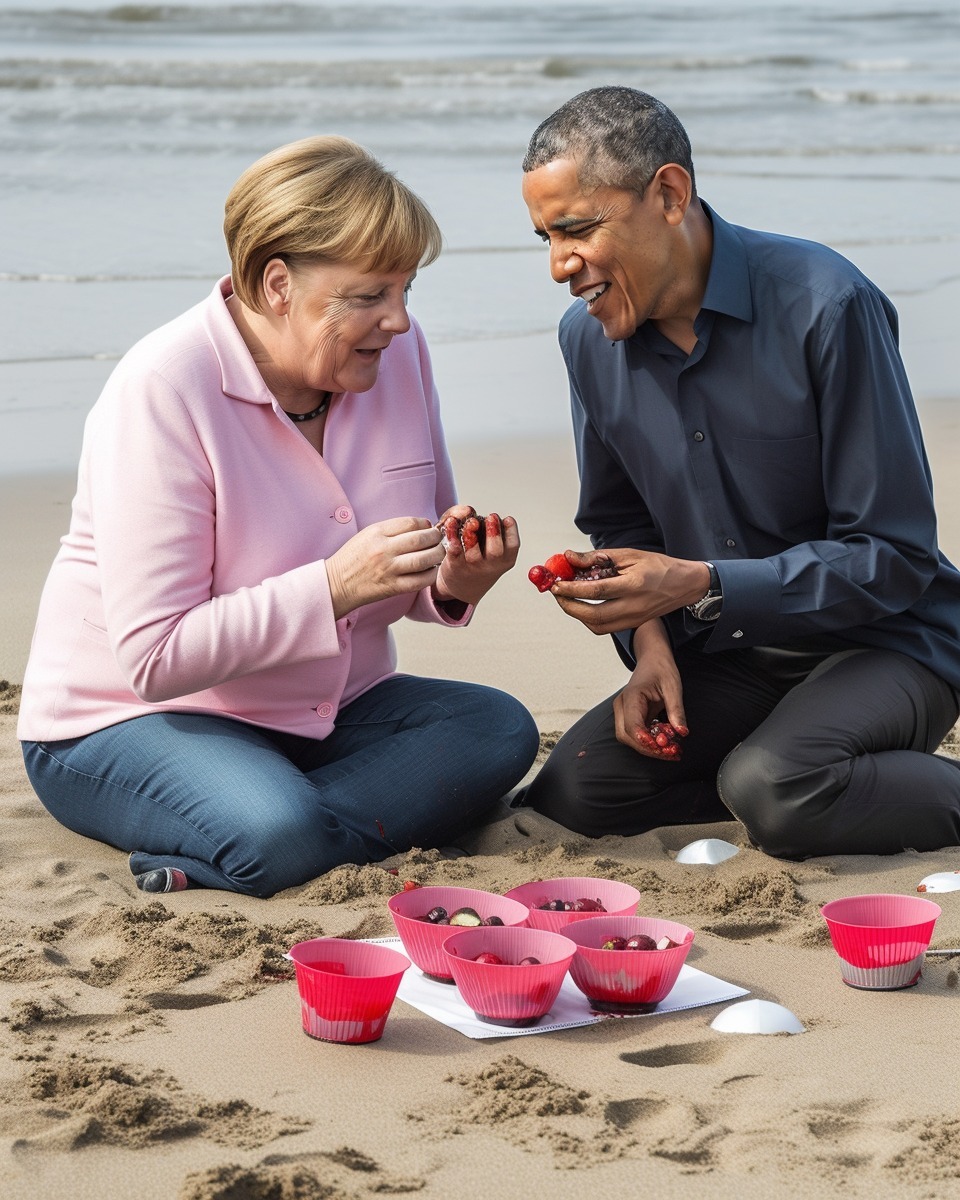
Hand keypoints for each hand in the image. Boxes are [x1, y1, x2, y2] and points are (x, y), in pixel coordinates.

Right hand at [326, 517, 444, 619]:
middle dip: (435, 538)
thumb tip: (421, 526)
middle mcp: (383, 550)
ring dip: (437, 555)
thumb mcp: (367, 535)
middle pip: (421, 539)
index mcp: (376, 533)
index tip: (428, 526)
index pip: (410, 523)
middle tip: (438, 539)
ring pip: (424, 559)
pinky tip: (432, 570)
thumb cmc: (353, 558)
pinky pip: (420, 580)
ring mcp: (389, 569)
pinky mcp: (392, 587)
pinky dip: (431, 574)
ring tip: (438, 553)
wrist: (336, 583)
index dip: (425, 523)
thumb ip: (391, 530)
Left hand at [433, 509, 520, 605]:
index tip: (507, 519)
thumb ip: (493, 531)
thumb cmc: (480, 564)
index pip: (513, 546)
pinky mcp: (455, 566)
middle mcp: (490, 566)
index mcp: (504, 560)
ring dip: (472, 535)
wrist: (462, 587)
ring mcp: (472, 567)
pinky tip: (452, 523)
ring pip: (473, 554)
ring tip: (472, 522)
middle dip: (494, 532)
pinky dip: (452, 536)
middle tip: (491, 517)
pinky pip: (454, 551)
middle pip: (496, 552)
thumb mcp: (496, 552)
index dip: (512, 531)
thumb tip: (476, 511)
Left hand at [548, 548, 710, 634]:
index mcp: (634, 585)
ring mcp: (634, 619)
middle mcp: (634, 606)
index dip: (572, 588)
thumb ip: (597, 558)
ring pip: (597, 626)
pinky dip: (589, 618)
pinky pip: (605, 627)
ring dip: (577, 614)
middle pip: (594, 616)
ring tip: (567, 599)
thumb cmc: (658, 566)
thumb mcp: (629, 554)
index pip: (596, 590)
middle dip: (569, 606)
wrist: (685, 585)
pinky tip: (583, 605)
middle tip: (557, 594)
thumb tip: (570, 557)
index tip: (556, 583)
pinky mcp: (633, 625)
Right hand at [612, 621, 688, 758]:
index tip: (662, 748)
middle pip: (626, 736)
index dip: (645, 740)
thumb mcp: (673, 687)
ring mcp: (625, 712)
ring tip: (670, 750)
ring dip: (648, 748)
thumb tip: (682, 732)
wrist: (653, 658)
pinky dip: (649, 742)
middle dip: (647, 748)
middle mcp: (623, 706)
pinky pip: (636, 734)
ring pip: (629, 738)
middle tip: (670, 753)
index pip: (632, 725)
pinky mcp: (631, 717)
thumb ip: (677, 710)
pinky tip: (666, 743)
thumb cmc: (660, 668)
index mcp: (632, 696)